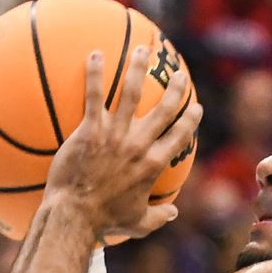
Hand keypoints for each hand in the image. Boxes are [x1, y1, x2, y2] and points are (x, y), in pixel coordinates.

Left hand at [44, 47, 202, 239]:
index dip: (190, 119)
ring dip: (137, 69)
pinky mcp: (90, 130)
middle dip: (174, 89)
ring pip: (130, 94)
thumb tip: (174, 213)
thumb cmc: (106, 221)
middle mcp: (139, 145)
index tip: (196, 107)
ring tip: (141, 49)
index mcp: (154, 165)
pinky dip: (94, 74)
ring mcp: (114, 135)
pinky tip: (94, 54)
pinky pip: (94, 96)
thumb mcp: (139, 223)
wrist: (75, 215)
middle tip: (178, 74)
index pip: (179, 136)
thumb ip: (159, 216)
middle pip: (163, 110)